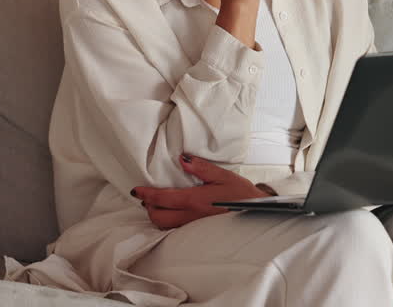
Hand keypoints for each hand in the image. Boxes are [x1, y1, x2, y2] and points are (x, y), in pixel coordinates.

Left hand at [132, 155, 269, 229]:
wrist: (256, 213)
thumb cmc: (240, 194)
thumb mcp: (223, 175)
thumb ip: (201, 167)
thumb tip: (182, 158)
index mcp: (194, 201)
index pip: (162, 199)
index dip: (146, 195)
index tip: (136, 190)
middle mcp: (191, 217)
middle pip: (158, 217)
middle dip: (148, 207)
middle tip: (146, 196)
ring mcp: (193, 228)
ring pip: (164, 227)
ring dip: (156, 216)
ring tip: (156, 204)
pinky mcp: (198, 234)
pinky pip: (175, 231)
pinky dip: (167, 223)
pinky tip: (170, 214)